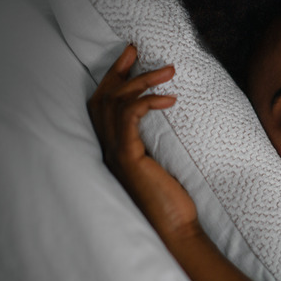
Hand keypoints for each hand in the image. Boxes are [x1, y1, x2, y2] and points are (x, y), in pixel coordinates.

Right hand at [87, 44, 196, 238]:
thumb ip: (157, 141)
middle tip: (139, 50)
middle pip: (104, 98)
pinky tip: (169, 99)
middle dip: (121, 70)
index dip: (114, 76)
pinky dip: (146, 103)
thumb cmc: (173, 200)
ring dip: (142, 81)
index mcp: (115, 148)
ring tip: (169, 71)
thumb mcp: (163, 162)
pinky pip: (129, 120)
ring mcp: (116, 154)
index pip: (104, 105)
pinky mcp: (129, 159)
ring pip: (116, 104)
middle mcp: (109, 149)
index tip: (130, 54)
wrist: (176, 230)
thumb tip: (173, 114)